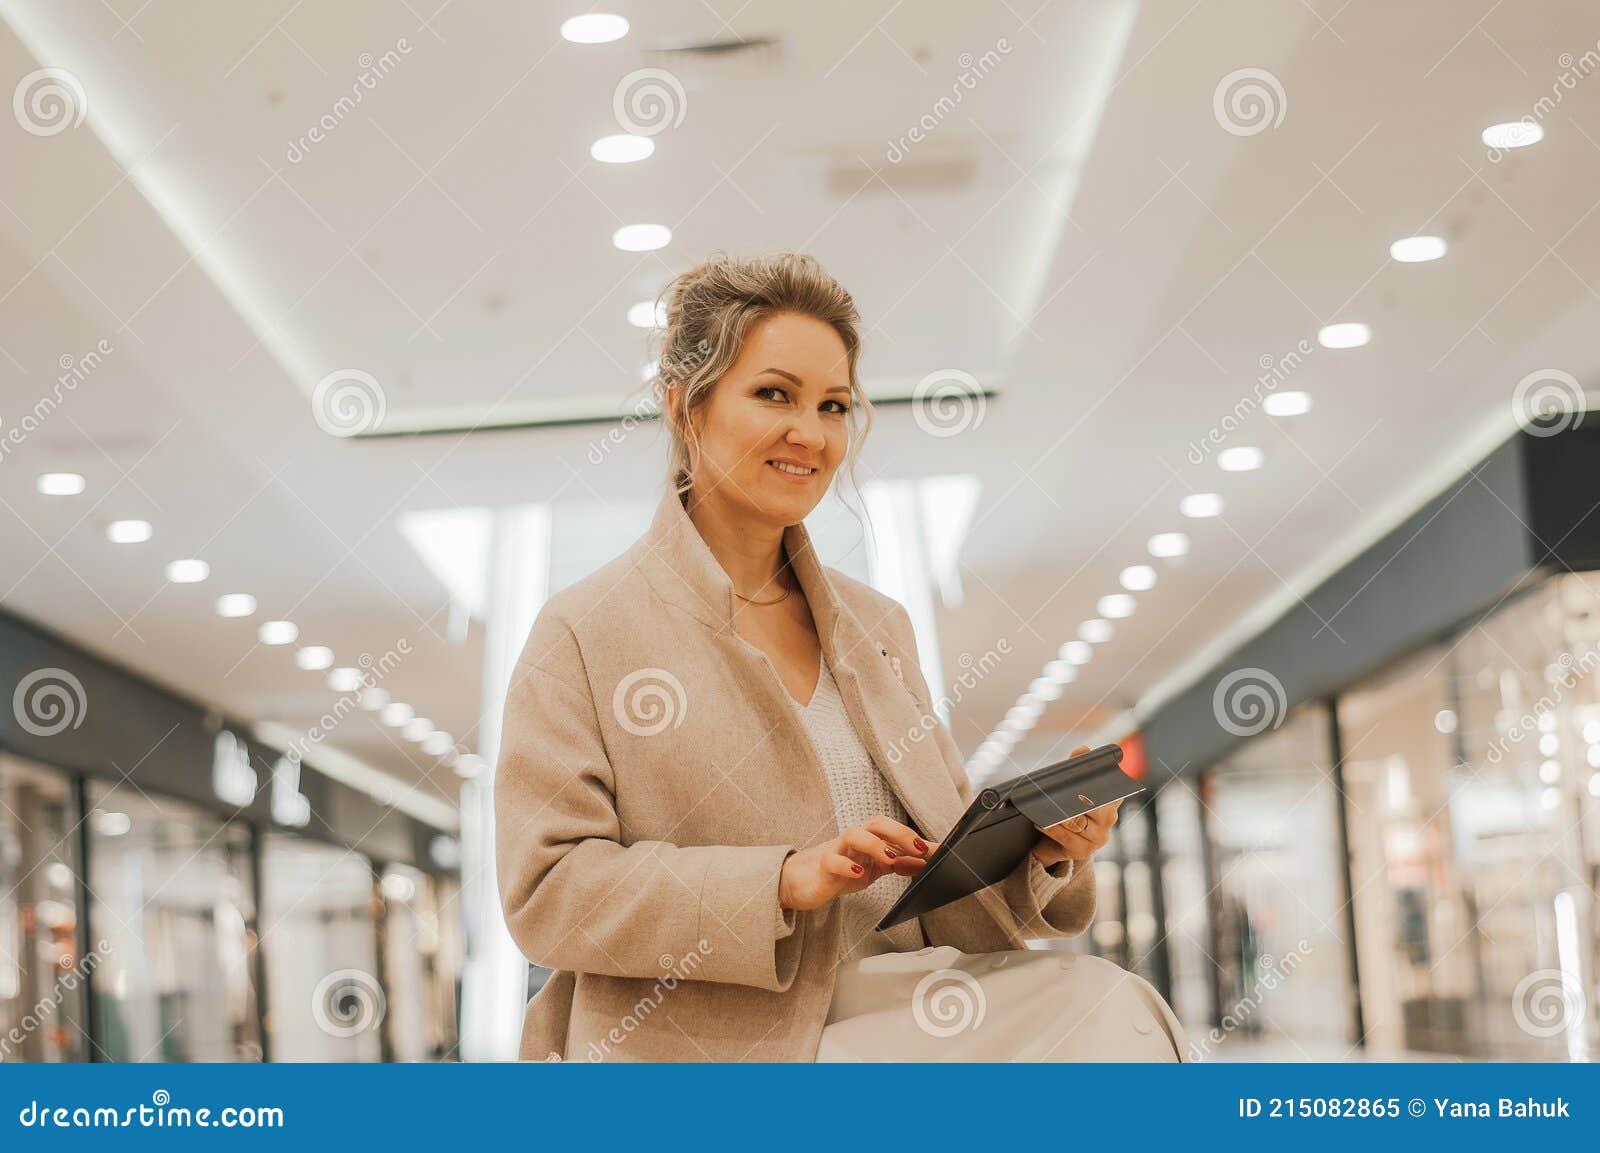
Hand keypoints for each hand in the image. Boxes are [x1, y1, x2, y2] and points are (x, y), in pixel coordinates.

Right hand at [778, 816, 937, 910]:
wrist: (800, 881)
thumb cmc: (838, 869)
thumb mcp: (873, 868)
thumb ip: (898, 863)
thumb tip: (924, 860)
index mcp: (868, 838)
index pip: (893, 830)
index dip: (914, 837)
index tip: (935, 850)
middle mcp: (854, 839)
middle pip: (876, 823)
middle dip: (899, 833)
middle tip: (919, 848)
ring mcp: (837, 850)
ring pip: (854, 835)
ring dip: (874, 844)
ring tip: (890, 858)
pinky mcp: (822, 866)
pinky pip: (832, 860)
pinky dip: (846, 864)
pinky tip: (858, 872)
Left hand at [1029, 744, 1121, 866]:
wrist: (1055, 842)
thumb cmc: (1066, 810)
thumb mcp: (1072, 787)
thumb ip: (1078, 766)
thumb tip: (1084, 749)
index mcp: (1112, 799)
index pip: (1110, 787)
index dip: (1098, 781)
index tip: (1082, 777)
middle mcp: (1110, 818)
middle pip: (1093, 805)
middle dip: (1073, 798)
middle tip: (1056, 791)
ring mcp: (1099, 838)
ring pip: (1077, 822)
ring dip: (1057, 814)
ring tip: (1042, 806)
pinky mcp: (1084, 851)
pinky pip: (1066, 837)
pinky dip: (1051, 828)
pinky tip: (1039, 821)